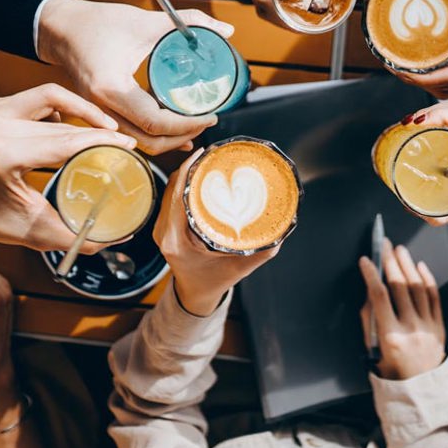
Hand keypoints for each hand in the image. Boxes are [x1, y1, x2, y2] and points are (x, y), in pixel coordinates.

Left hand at [0, 84, 135, 252]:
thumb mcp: (33, 232)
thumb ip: (76, 236)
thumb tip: (118, 237)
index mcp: (1, 156)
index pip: (64, 142)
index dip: (102, 143)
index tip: (128, 146)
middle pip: (63, 122)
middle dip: (98, 129)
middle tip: (123, 143)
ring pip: (53, 98)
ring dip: (83, 111)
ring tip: (104, 128)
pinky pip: (39, 98)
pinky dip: (63, 109)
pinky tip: (73, 127)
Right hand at [38, 0, 235, 153]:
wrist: (61, 27)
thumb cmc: (97, 22)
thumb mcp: (145, 20)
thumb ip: (189, 23)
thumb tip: (225, 31)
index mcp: (110, 86)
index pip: (154, 120)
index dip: (186, 124)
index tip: (211, 115)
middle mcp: (101, 106)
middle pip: (147, 141)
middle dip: (181, 136)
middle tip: (207, 122)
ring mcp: (97, 113)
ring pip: (137, 143)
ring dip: (168, 140)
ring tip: (195, 128)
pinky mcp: (99, 113)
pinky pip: (129, 134)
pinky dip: (153, 136)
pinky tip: (175, 134)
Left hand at [153, 149, 279, 314]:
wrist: (194, 295)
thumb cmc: (213, 283)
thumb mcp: (239, 268)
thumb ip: (262, 249)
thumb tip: (285, 227)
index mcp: (175, 240)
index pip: (176, 195)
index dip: (188, 170)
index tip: (205, 154)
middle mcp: (164, 231)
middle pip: (172, 186)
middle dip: (190, 165)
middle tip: (212, 151)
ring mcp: (162, 227)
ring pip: (170, 188)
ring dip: (187, 171)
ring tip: (208, 158)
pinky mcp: (165, 224)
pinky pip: (171, 196)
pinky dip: (184, 181)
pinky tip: (199, 172)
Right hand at [360, 241, 444, 379]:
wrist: (419, 386)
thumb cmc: (391, 367)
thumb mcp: (372, 346)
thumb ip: (369, 318)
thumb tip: (370, 289)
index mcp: (390, 336)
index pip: (379, 297)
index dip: (371, 275)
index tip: (365, 261)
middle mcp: (411, 329)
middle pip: (400, 286)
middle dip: (390, 262)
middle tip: (384, 245)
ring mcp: (428, 326)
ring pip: (418, 288)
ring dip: (408, 265)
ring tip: (400, 250)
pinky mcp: (439, 325)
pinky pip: (434, 297)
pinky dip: (427, 279)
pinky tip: (419, 266)